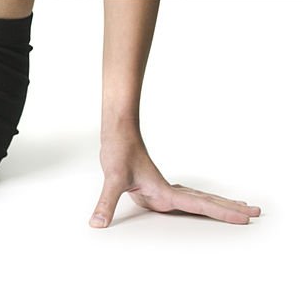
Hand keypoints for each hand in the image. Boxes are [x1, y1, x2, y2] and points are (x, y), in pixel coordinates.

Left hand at [89, 129, 261, 227]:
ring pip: (199, 197)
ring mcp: (165, 186)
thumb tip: (97, 223)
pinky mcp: (158, 184)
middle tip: (256, 212)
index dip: (223, 213)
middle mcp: (169, 190)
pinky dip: (201, 200)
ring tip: (240, 207)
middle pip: (207, 200)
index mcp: (164, 192)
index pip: (200, 205)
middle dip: (231, 208)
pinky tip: (201, 201)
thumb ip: (106, 203)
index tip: (245, 217)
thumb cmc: (118, 150)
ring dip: (220, 203)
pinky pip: (187, 196)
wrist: (118, 130)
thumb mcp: (112, 178)